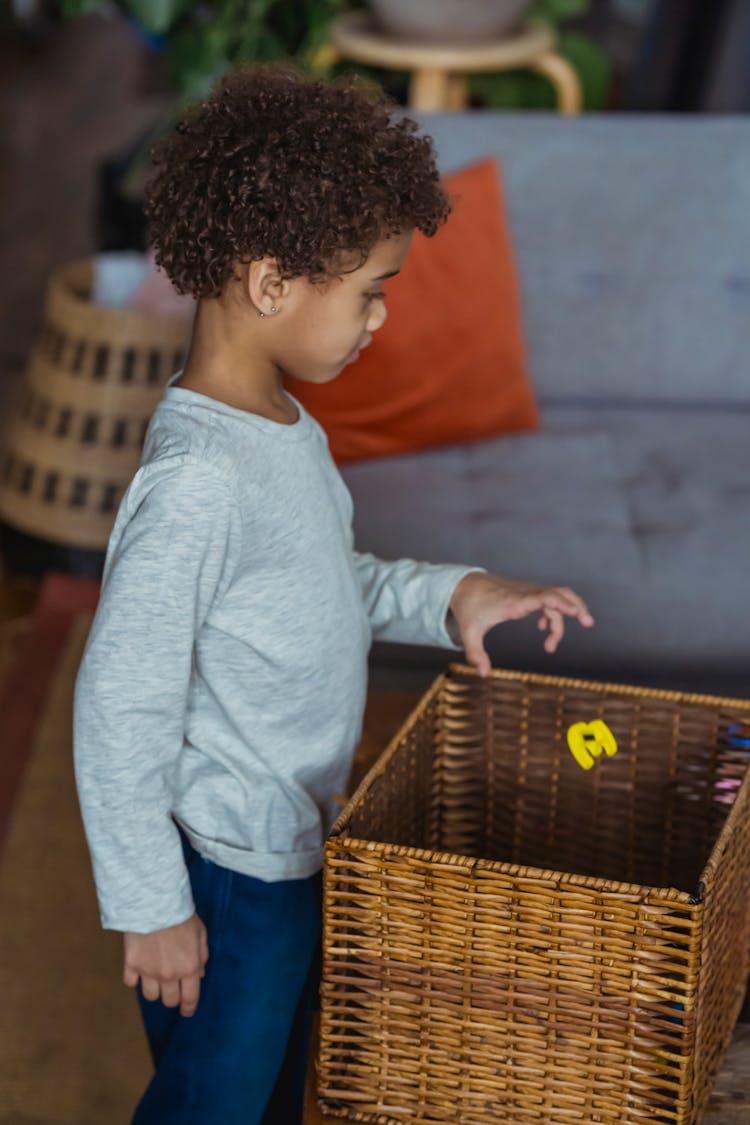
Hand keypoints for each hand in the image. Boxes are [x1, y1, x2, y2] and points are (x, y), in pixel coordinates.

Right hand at [123, 912, 208, 1017]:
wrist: (155, 902)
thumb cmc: (181, 915)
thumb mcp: (201, 933)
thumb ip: (201, 956)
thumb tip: (199, 975)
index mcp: (189, 968)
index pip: (190, 997)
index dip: (189, 1007)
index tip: (186, 1011)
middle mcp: (169, 975)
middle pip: (169, 1000)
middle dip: (172, 998)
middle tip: (172, 990)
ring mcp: (148, 972)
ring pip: (150, 996)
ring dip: (154, 990)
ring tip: (156, 978)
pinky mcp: (131, 964)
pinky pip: (131, 982)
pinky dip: (135, 979)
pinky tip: (139, 970)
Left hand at [449, 572, 594, 676]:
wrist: (465, 585)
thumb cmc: (469, 607)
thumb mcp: (469, 632)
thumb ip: (475, 653)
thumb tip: (484, 674)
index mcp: (514, 602)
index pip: (543, 597)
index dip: (560, 603)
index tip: (575, 613)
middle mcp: (525, 594)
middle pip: (558, 593)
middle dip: (576, 605)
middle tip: (588, 623)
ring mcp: (527, 592)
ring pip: (556, 596)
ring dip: (565, 614)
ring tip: (553, 645)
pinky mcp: (527, 593)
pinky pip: (548, 599)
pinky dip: (553, 612)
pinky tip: (543, 629)